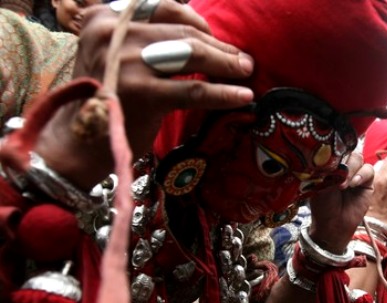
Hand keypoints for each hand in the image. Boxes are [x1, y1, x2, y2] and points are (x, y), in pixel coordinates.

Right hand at [35, 0, 254, 188]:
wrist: (77, 142)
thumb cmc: (106, 97)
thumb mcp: (114, 53)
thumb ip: (146, 38)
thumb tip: (202, 35)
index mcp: (106, 18)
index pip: (164, 8)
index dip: (196, 22)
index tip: (214, 37)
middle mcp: (114, 33)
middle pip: (184, 32)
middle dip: (219, 47)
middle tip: (243, 60)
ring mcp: (128, 63)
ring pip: (193, 55)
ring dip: (227, 64)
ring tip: (246, 73)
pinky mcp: (143, 94)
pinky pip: (194, 89)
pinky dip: (223, 92)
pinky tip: (243, 97)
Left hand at [309, 152, 374, 252]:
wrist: (333, 224)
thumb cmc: (323, 205)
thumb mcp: (320, 184)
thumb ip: (329, 168)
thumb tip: (338, 157)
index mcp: (329, 164)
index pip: (335, 148)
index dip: (334, 152)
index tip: (328, 161)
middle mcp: (343, 166)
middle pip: (348, 151)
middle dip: (343, 162)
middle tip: (336, 177)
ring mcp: (355, 173)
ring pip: (358, 158)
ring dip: (351, 168)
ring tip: (344, 185)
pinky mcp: (367, 182)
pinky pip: (368, 170)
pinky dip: (361, 174)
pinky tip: (353, 184)